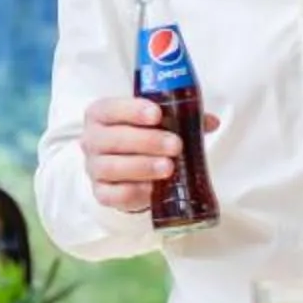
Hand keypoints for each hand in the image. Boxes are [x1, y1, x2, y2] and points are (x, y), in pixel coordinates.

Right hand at [77, 95, 216, 213]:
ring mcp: (94, 168)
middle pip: (112, 139)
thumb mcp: (158, 122)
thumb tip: (211, 122)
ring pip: (111, 167)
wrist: (125, 168)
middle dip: (146, 141)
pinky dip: (134, 191)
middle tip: (175, 145)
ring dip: (142, 167)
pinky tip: (153, 189)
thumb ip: (181, 118)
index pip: (110, 108)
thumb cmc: (141, 137)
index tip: (157, 114)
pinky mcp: (101, 193)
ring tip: (169, 167)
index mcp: (101, 115)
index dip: (132, 110)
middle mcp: (91, 140)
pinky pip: (114, 194)